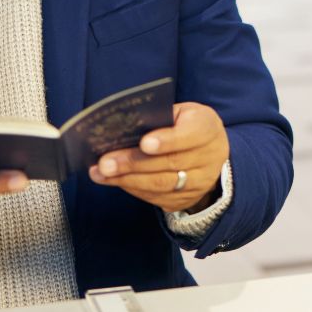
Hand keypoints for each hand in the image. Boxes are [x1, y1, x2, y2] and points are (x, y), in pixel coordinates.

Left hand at [88, 102, 229, 212]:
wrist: (211, 151)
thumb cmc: (187, 125)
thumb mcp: (181, 112)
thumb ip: (159, 117)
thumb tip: (123, 127)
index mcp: (208, 128)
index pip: (190, 135)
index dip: (167, 140)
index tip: (144, 143)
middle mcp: (209, 158)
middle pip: (170, 163)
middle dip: (133, 163)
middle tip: (105, 163)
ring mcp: (200, 182)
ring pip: (161, 184)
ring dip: (127, 179)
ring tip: (101, 173)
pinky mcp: (186, 199)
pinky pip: (157, 197)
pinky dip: (133, 189)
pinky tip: (114, 181)